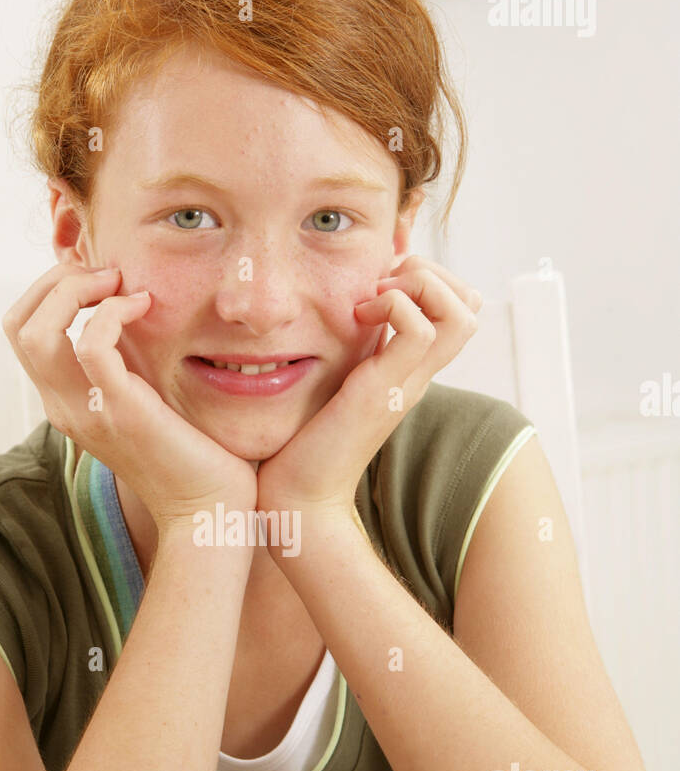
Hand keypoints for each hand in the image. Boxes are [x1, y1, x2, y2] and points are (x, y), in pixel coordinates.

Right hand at [2, 263, 257, 532]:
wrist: (206, 510)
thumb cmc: (189, 455)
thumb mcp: (144, 400)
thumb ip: (126, 365)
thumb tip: (131, 313)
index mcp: (64, 402)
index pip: (22, 331)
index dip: (50, 291)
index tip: (99, 280)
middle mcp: (63, 407)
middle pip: (18, 324)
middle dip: (55, 281)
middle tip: (105, 274)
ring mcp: (85, 411)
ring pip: (37, 330)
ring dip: (73, 289)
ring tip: (117, 282)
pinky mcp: (119, 411)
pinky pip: (91, 343)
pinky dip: (112, 311)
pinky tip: (143, 306)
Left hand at [256, 255, 481, 524]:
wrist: (297, 497)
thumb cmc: (302, 443)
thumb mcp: (331, 380)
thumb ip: (343, 351)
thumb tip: (332, 316)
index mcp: (408, 370)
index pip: (459, 308)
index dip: (429, 278)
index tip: (379, 285)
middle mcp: (417, 375)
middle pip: (472, 305)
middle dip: (431, 273)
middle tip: (380, 286)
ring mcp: (406, 383)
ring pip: (462, 312)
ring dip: (419, 286)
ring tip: (374, 300)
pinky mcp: (384, 390)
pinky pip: (420, 330)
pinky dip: (394, 306)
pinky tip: (357, 318)